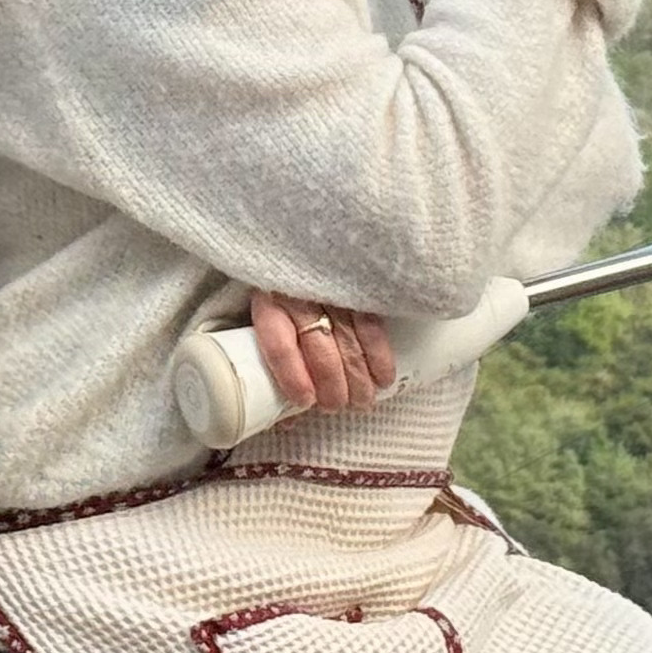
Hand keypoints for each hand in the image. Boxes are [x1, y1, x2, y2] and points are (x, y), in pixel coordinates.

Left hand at [250, 290, 397, 417]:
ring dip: (358, 379)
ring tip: (361, 401)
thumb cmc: (284, 287)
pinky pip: (374, 326)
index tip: (305, 401)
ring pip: (349, 341)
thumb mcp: (268, 312)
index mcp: (268, 300)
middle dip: (332, 387)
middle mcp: (300, 293)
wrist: (305, 234)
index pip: (279, 343)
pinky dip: (381, 357)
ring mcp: (334, 288)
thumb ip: (276, 357)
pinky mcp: (360, 286)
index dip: (293, 376)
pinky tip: (383, 378)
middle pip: (319, 349)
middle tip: (336, 406)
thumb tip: (284, 418)